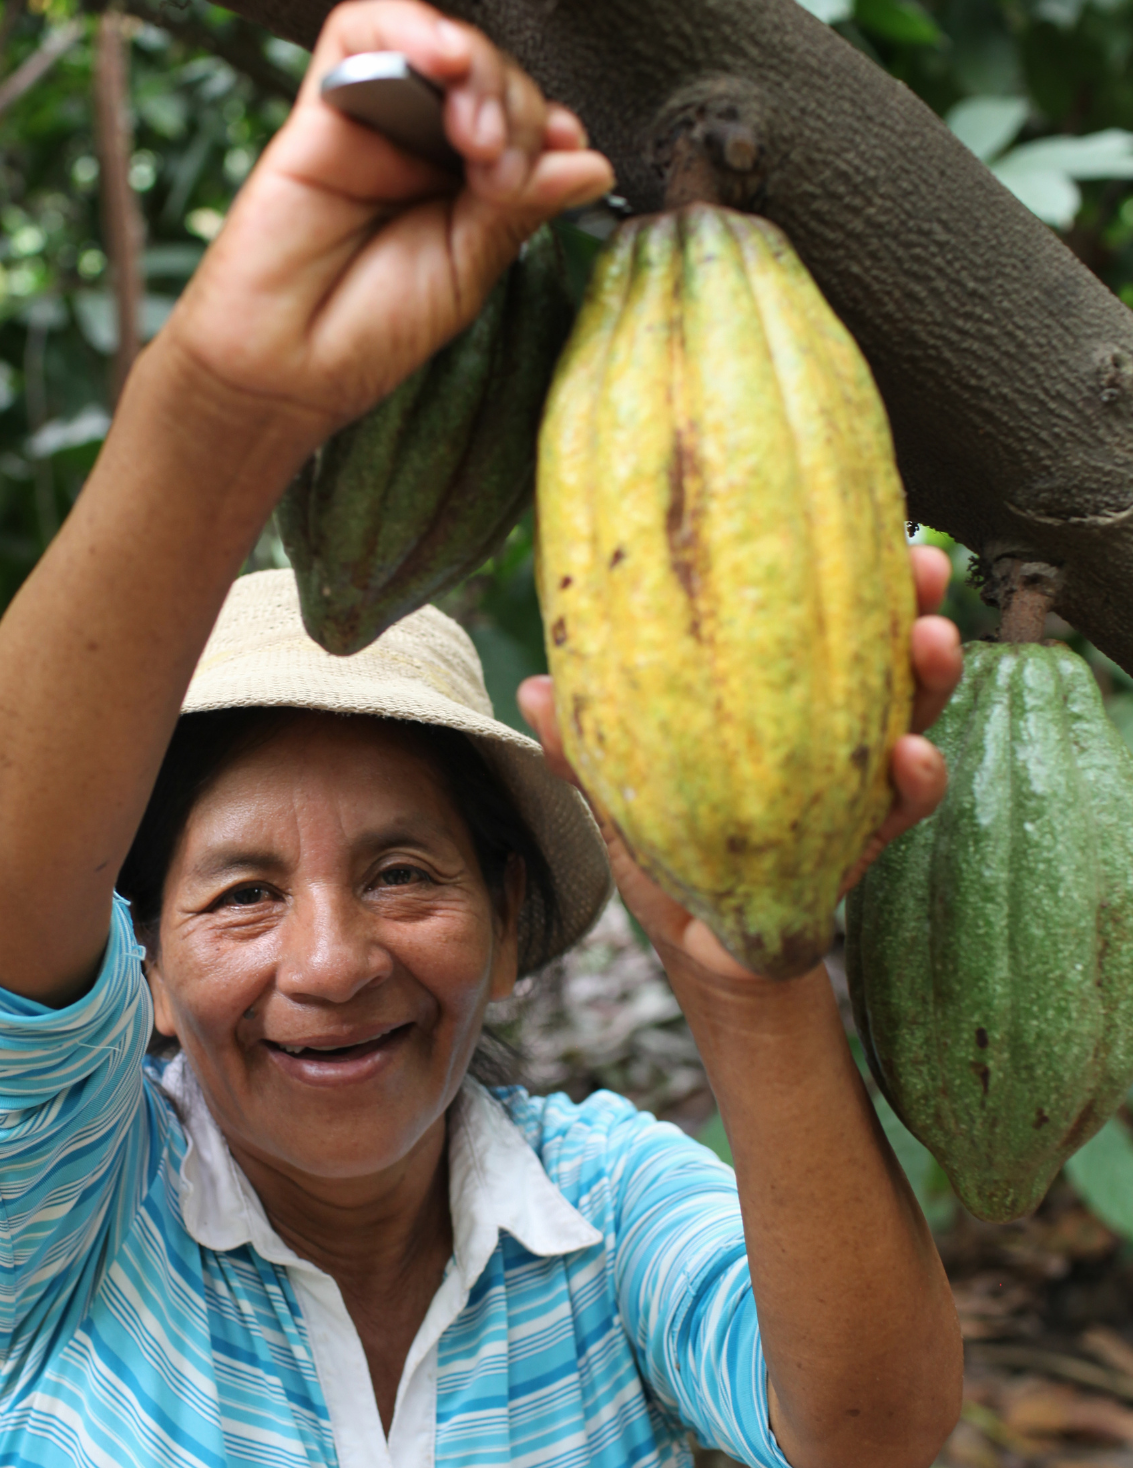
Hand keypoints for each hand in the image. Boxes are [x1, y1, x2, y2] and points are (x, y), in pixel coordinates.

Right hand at [157, 0, 612, 449]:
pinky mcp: (322, 105)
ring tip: (479, 136)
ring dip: (477, 72)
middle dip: (515, 110)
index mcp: (465, 184)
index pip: (524, 120)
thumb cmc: (366, 333)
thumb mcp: (467, 270)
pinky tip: (444, 59)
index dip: (550, 127)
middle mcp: (422, 143)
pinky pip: (362, 30)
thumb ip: (520, 207)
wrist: (283, 368)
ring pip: (439, 46)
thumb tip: (592, 162)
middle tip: (500, 172)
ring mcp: (374, 119)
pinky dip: (411, 27)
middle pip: (490, 77)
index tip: (564, 158)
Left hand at [518, 544, 963, 985]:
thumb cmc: (664, 850)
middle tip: (924, 564)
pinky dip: (916, 779)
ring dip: (930, 675)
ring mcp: (856, 782)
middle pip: (883, 648)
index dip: (842, 567)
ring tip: (933, 638)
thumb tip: (533, 688)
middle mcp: (828, 728)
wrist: (699, 948)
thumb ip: (584, 744)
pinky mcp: (867, 841)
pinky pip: (904, 807)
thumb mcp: (617, 792)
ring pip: (913, 713)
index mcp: (774, 699)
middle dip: (914, 600)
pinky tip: (914, 755)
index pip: (815, 617)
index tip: (853, 520)